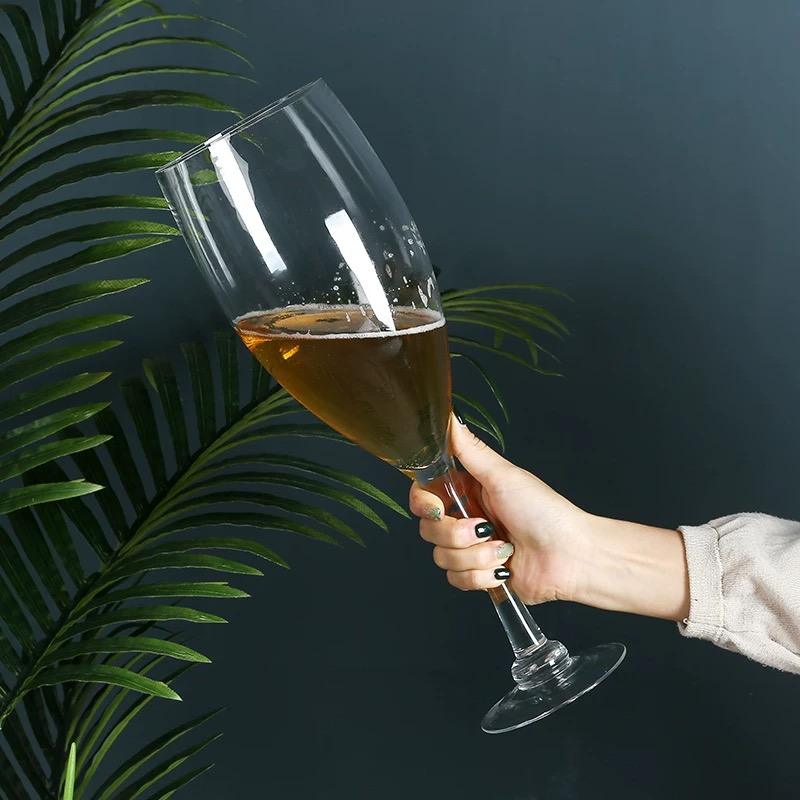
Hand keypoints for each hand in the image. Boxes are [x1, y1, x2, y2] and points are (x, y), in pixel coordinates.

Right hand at [409, 415, 689, 620]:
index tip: (438, 507)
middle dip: (457, 534)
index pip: (424, 496)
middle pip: (429, 530)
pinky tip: (504, 569)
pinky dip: (482, 577)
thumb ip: (469, 450)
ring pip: (442, 557)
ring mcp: (472, 550)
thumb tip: (450, 418)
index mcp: (469, 491)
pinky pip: (457, 580)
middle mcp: (467, 519)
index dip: (424, 504)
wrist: (572, 556)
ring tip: (504, 550)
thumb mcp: (503, 476)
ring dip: (475, 557)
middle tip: (485, 529)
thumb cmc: (545, 512)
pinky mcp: (480, 576)